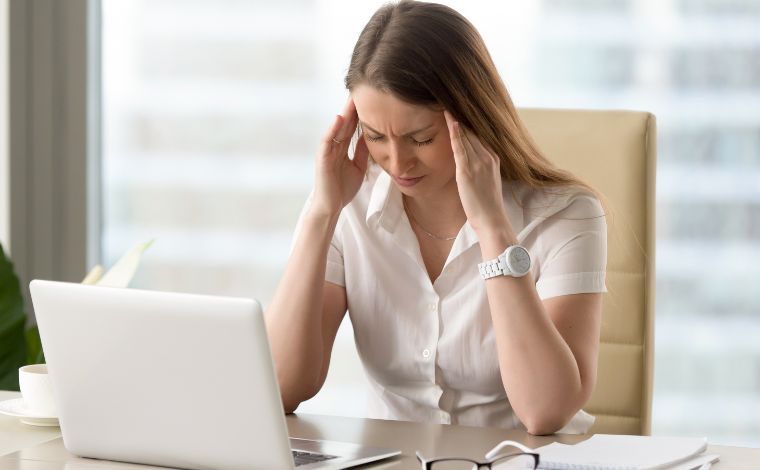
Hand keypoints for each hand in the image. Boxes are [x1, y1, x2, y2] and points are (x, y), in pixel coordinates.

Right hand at [310, 98, 369, 217]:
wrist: (330, 207)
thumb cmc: (342, 188)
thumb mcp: (358, 166)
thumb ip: (362, 151)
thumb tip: (372, 136)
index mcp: (342, 148)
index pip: (352, 125)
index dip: (361, 112)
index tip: (371, 97)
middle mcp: (334, 146)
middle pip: (345, 122)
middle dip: (353, 107)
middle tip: (363, 88)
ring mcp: (327, 151)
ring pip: (337, 128)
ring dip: (344, 113)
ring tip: (352, 98)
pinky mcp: (322, 159)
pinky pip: (327, 141)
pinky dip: (333, 129)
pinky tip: (340, 118)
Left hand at [444, 110, 512, 236]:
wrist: (492, 220)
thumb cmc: (487, 205)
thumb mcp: (486, 182)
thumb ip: (479, 169)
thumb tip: (469, 163)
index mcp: (492, 158)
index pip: (478, 134)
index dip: (467, 122)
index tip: (457, 107)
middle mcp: (487, 157)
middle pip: (472, 131)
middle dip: (461, 116)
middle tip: (449, 98)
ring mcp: (478, 163)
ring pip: (466, 135)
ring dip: (455, 119)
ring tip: (446, 103)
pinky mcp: (467, 171)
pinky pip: (460, 147)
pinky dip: (454, 133)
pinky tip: (448, 121)